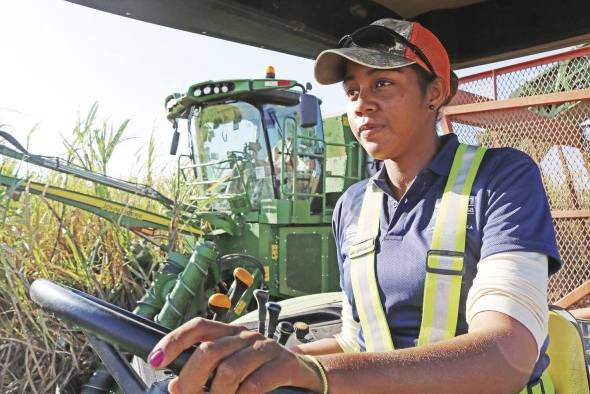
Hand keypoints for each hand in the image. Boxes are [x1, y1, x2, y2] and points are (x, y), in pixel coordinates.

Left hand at [148, 317, 323, 393]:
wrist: (304, 375)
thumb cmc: (262, 373)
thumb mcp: (233, 367)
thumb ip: (207, 373)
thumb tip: (176, 385)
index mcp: (230, 333)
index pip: (198, 327)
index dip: (174, 341)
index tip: (155, 361)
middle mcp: (246, 335)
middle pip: (209, 350)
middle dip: (191, 379)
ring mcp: (266, 348)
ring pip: (229, 370)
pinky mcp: (283, 365)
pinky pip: (255, 385)